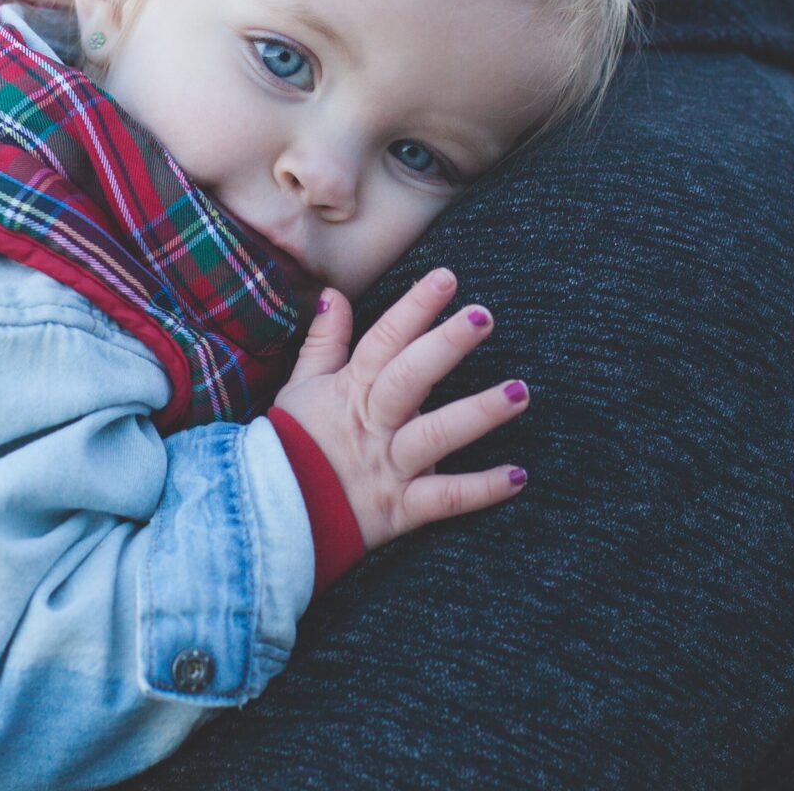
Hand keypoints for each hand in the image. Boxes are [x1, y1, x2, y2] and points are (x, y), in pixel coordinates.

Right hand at [270, 268, 530, 552]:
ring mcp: (388, 466)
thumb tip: (335, 294)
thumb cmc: (293, 445)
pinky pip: (445, 499)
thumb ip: (324, 342)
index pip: (384, 341)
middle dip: (446, 346)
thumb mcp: (300, 387)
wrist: (274, 516)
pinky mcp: (401, 508)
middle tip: (483, 316)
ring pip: (435, 436)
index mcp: (351, 391)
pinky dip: (482, 490)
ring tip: (519, 392)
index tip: (446, 278)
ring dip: (478, 414)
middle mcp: (373, 424)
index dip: (414, 308)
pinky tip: (518, 476)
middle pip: (410, 379)